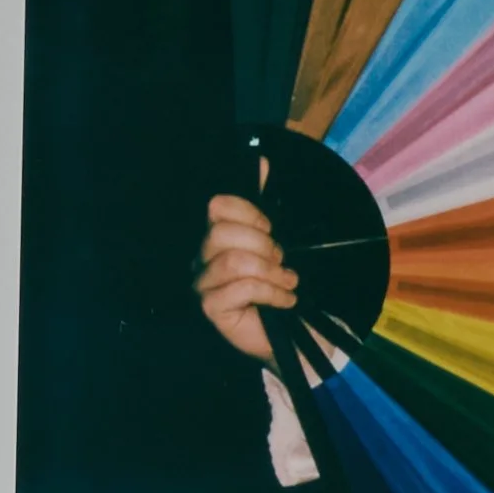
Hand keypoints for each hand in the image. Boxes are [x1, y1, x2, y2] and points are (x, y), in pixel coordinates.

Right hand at [194, 181, 296, 364]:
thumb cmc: (279, 284)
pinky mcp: (211, 308)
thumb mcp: (277, 240)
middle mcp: (201, 258)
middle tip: (282, 262)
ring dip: (271, 271)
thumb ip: (265, 203)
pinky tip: (286, 299)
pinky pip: (241, 288)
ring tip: (288, 282)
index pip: (218, 207)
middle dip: (263, 245)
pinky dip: (272, 292)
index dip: (249, 213)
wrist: (292, 331)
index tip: (271, 229)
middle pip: (223, 233)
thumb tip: (262, 161)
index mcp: (215, 236)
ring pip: (234, 261)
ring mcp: (202, 284)